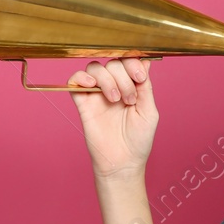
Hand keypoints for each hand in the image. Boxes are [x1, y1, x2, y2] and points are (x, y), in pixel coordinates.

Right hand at [68, 58, 157, 178]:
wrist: (122, 162)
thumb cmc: (138, 140)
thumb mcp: (148, 111)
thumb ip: (146, 87)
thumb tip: (146, 61)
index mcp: (130, 86)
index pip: (128, 61)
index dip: (132, 63)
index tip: (139, 78)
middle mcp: (113, 86)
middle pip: (113, 63)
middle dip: (123, 78)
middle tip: (128, 100)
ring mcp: (97, 94)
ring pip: (95, 68)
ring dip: (107, 79)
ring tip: (115, 99)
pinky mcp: (83, 103)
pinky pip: (75, 80)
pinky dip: (81, 77)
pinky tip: (91, 85)